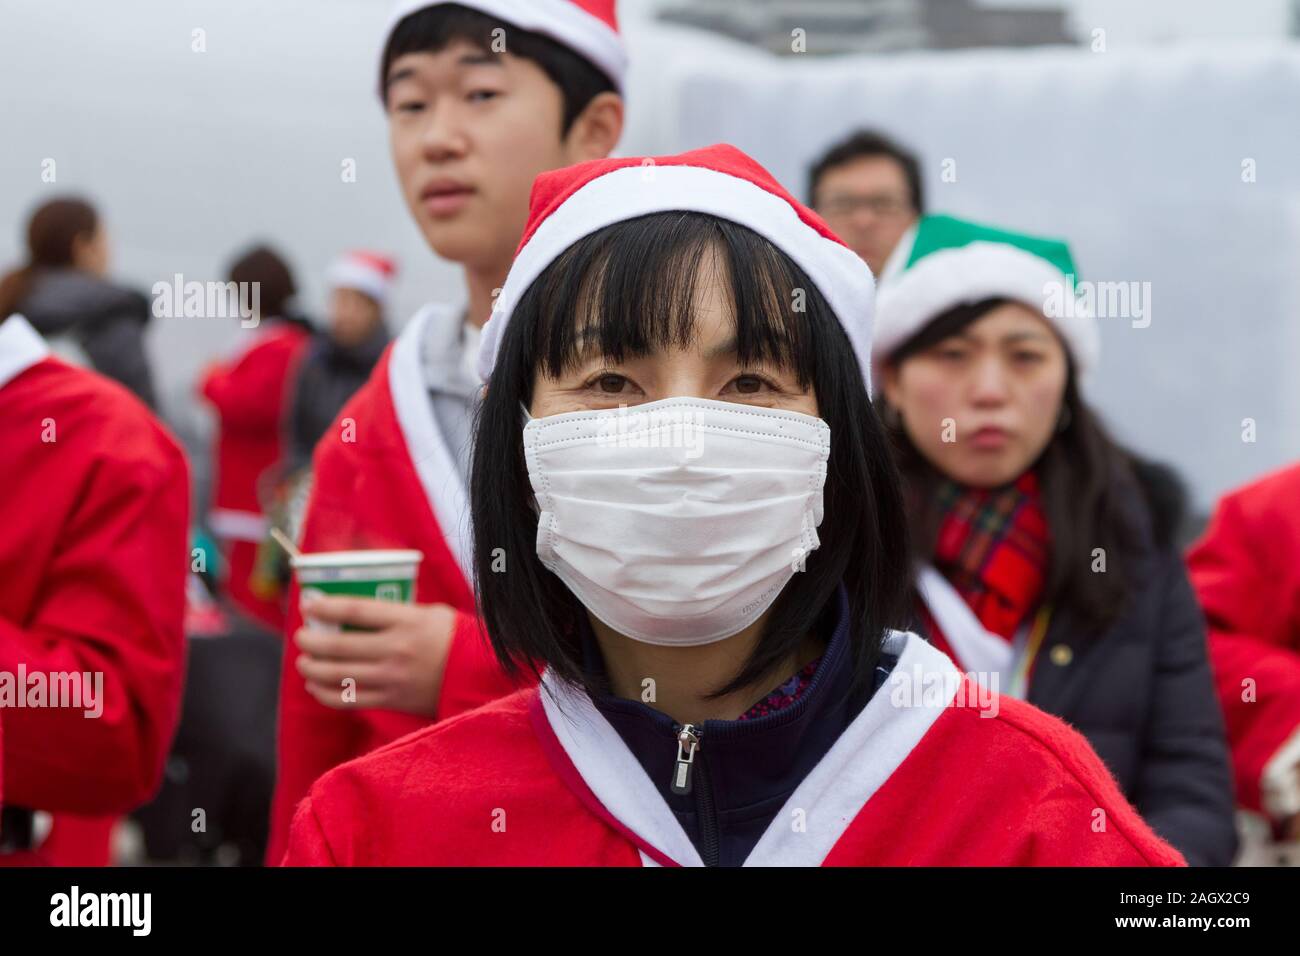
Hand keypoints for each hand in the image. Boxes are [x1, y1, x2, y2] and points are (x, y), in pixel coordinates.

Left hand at [294, 594, 456, 716]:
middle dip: (311, 640)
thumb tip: (353, 609)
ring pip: (338, 674)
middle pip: (339, 644)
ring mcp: (392, 677)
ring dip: (312, 668)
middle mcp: (396, 649)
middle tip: (302, 636)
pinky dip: (325, 694)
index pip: (356, 609)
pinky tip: (316, 687)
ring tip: (304, 662)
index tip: (308, 605)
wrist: (476, 675)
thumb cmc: (451, 637)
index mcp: (407, 621)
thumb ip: (395, 611)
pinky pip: (349, 699)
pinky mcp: (391, 700)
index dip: (326, 606)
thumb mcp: (429, 613)